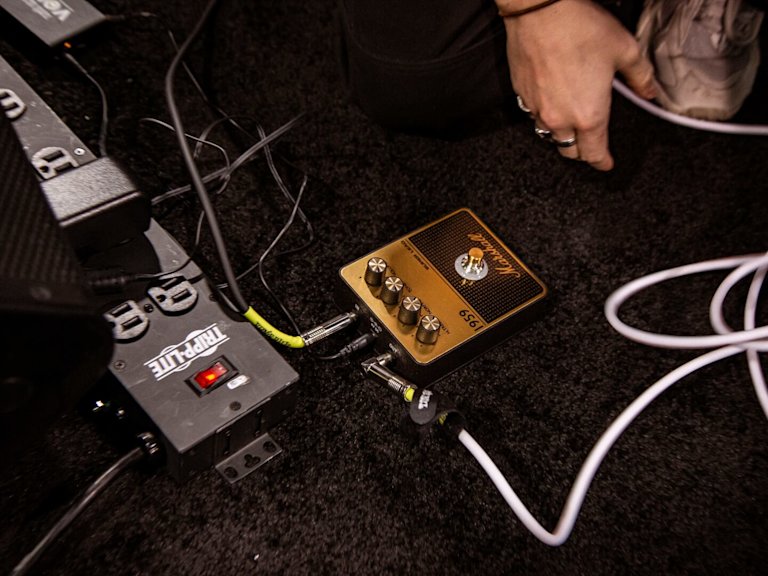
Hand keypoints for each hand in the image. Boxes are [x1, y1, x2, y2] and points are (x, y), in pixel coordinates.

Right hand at [500, 0, 655, 169]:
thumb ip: (640, 77)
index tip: (606, 164)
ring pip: (549, 134)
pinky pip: (533, 115)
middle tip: (591, 144)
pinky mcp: (522, 95)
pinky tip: (553, 100)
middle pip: (569, 151)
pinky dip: (545, 114)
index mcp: (588, 115)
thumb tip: (650, 92)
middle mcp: (560, 119)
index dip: (602, 162)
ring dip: (562, 134)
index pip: (594, 154)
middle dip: (582, 151)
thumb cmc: (580, 28)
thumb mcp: (624, 50)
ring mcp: (537, 109)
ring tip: (571, 123)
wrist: (540, 11)